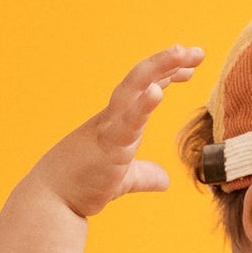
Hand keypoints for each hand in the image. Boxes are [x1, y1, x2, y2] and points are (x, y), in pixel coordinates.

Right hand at [30, 45, 203, 219]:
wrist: (54, 201)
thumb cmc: (83, 185)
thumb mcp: (123, 180)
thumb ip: (144, 175)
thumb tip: (164, 180)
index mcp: (118, 122)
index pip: (145, 88)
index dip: (167, 74)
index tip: (189, 65)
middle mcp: (113, 117)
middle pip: (142, 78)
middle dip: (170, 62)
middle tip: (197, 51)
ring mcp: (109, 127)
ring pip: (133, 88)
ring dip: (158, 68)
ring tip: (180, 53)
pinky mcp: (107, 145)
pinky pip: (127, 121)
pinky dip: (142, 105)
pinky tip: (158, 91)